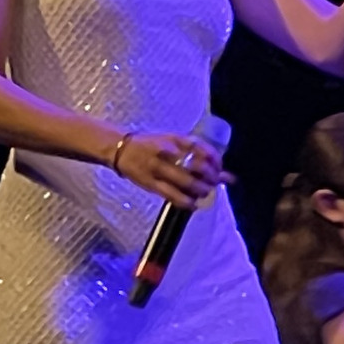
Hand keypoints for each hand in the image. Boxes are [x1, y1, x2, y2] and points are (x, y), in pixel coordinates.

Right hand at [109, 127, 227, 206]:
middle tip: (213, 183)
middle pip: (200, 168)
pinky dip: (188, 202)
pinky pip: (174, 196)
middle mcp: (169, 153)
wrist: (121, 149)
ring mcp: (159, 169)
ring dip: (202, 191)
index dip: (216, 162)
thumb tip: (222, 170)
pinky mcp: (151, 184)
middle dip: (212, 179)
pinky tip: (193, 203)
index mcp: (176, 140)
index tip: (219, 169)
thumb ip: (196, 153)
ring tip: (203, 192)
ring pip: (189, 183)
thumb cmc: (151, 145)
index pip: (204, 151)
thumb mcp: (172, 141)